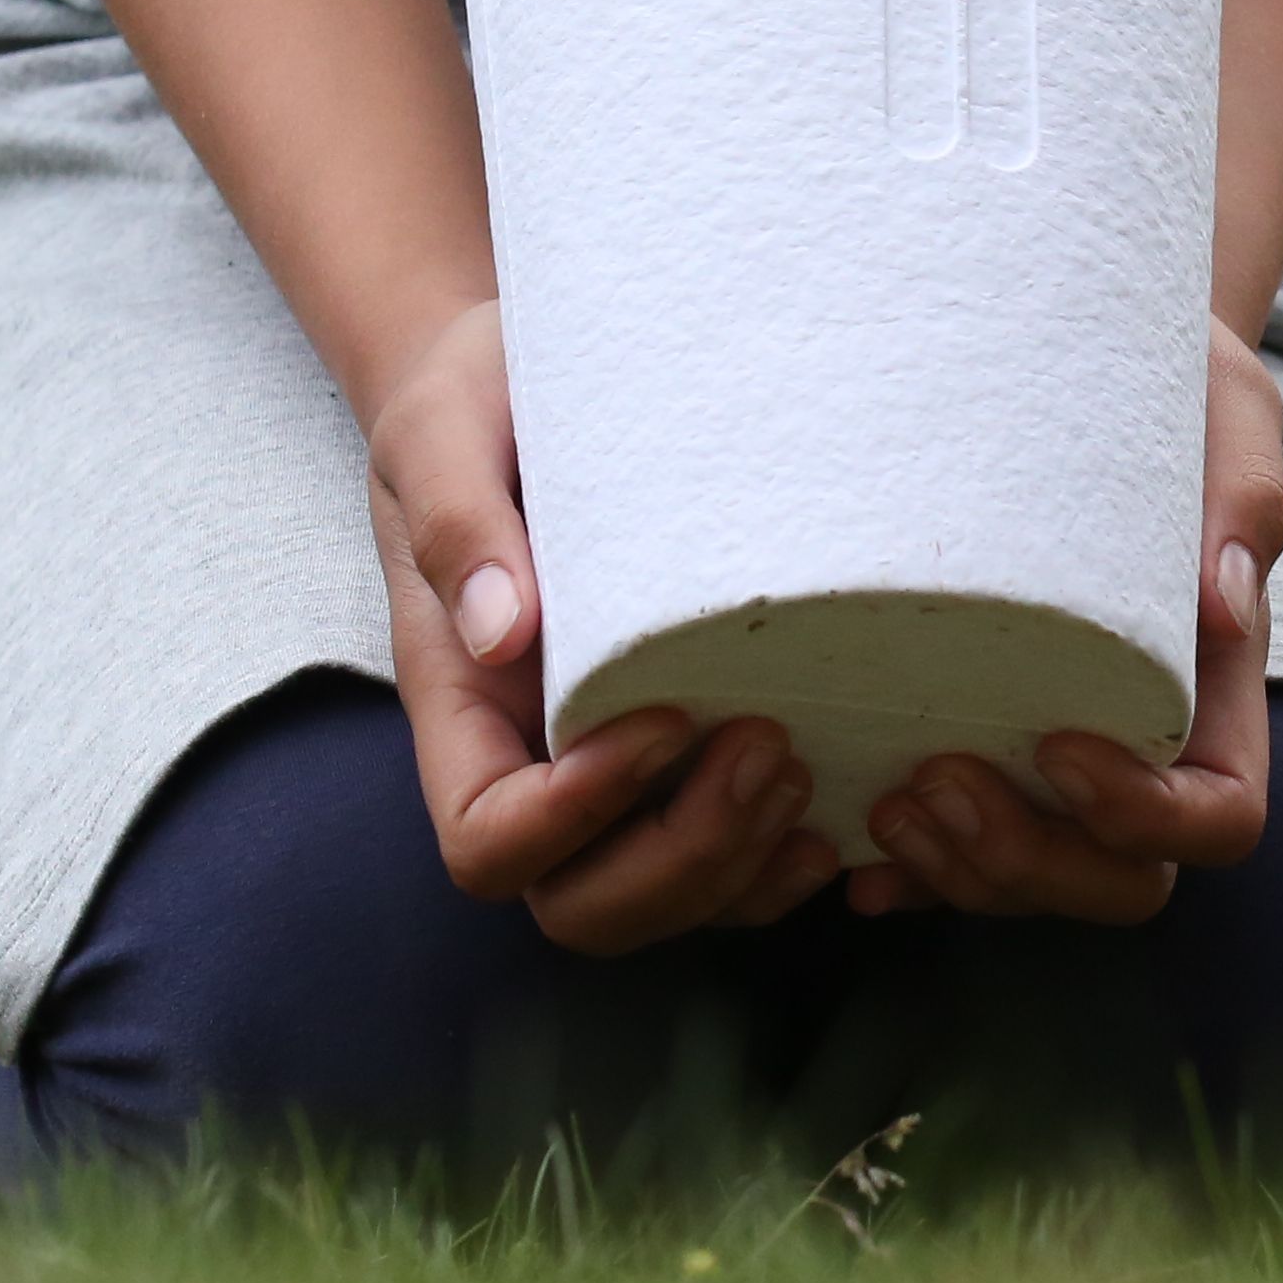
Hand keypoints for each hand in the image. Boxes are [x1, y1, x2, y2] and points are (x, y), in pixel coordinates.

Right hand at [367, 303, 839, 953]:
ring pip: (661, 908)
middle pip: (581, 906)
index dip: (573, 817)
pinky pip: (726, 877)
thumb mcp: (443, 430)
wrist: (528, 373)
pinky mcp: (683, 764)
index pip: (490, 841)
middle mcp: (530, 764)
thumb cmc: (477, 398)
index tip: (659, 718)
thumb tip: (507, 633)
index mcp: (461, 706)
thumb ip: (460, 522)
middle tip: (767, 745)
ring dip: (739, 869)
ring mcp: (610, 779)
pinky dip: (781, 873)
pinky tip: (839, 808)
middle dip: (681, 858)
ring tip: (807, 764)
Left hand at [847, 323, 1282, 922]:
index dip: (1143, 817)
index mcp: (1216, 689)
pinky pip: (949, 858)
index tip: (1060, 742)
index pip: (1217, 816)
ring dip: (957, 873)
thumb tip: (1223, 598)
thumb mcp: (1226, 410)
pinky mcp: (980, 747)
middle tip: (934, 778)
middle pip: (1120, 882)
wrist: (1081, 358)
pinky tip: (843, 852)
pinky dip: (901, 875)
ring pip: (1030, 885)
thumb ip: (1244, 495)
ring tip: (881, 799)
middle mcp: (1144, 748)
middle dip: (1028, 862)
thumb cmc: (1173, 385)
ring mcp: (1058, 766)